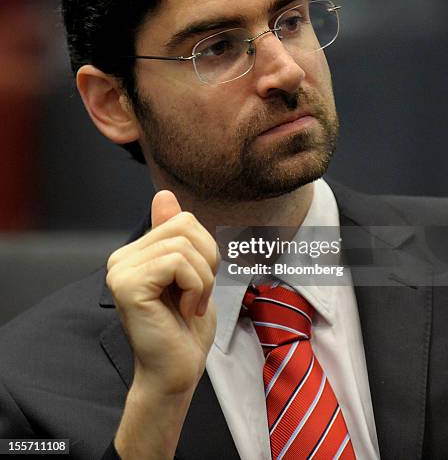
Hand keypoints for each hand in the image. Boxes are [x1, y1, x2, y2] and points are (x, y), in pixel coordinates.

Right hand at [106, 190, 216, 393]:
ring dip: (203, 280)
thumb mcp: (189, 273)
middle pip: (185, 225)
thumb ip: (174, 236)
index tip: (198, 284)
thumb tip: (163, 194)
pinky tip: (183, 310)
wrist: (176, 373)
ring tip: (191, 305)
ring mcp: (120, 270)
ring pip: (184, 245)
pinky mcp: (127, 285)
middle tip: (198, 296)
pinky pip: (177, 263)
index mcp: (135, 252)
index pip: (181, 219)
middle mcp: (121, 257)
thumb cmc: (185, 328)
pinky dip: (195, 287)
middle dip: (207, 261)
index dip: (205, 249)